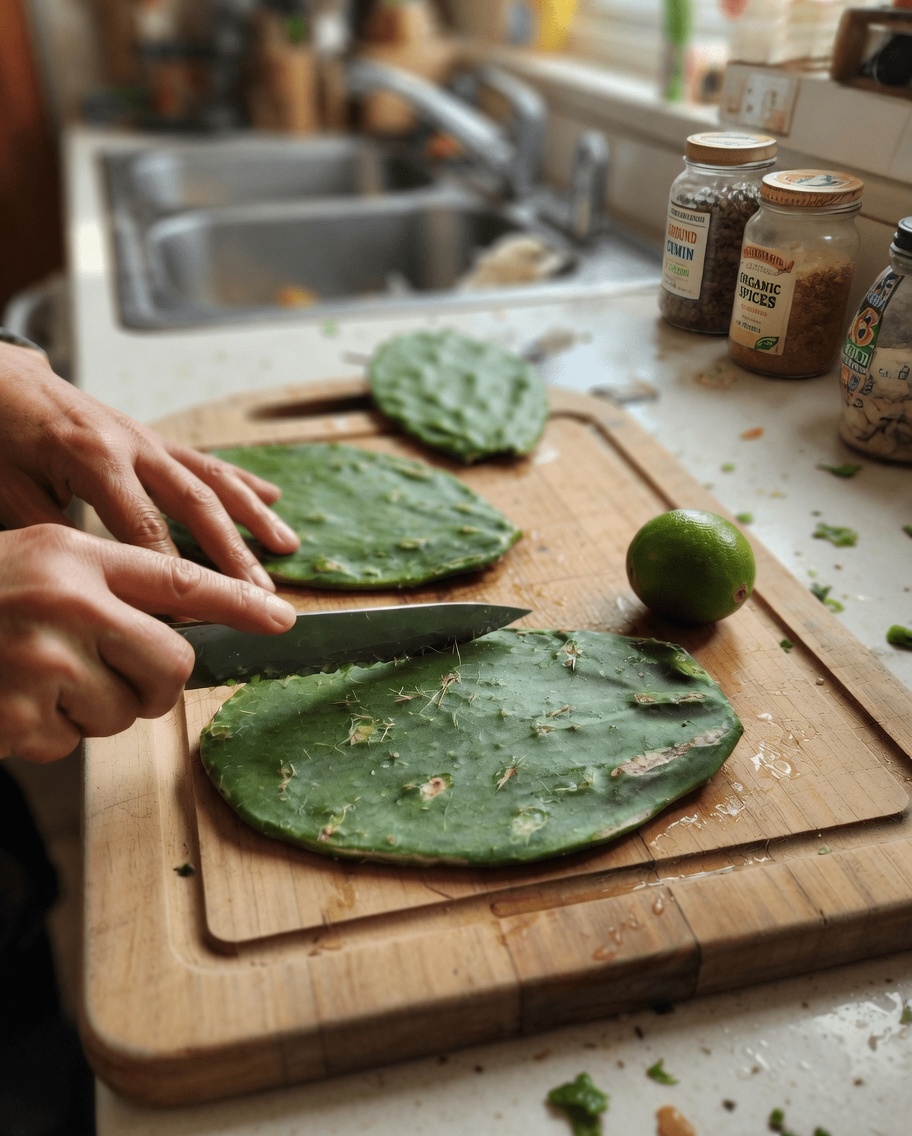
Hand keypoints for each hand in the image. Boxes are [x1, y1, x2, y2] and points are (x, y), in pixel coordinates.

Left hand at [0, 342, 299, 588]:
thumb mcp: (7, 492)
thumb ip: (53, 535)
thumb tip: (98, 584)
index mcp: (94, 460)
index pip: (146, 531)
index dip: (172, 578)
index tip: (195, 619)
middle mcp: (132, 445)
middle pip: (195, 506)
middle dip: (233, 554)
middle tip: (262, 594)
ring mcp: (147, 439)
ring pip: (212, 479)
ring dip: (252, 515)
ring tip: (286, 546)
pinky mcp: (151, 438)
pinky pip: (204, 461)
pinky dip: (241, 480)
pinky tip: (272, 497)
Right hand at [0, 525, 296, 762]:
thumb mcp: (40, 564)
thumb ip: (108, 586)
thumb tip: (183, 631)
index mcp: (76, 559)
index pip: (181, 582)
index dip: (240, 602)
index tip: (285, 619)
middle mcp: (68, 604)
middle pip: (171, 667)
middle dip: (153, 684)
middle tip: (109, 674)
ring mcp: (43, 663)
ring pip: (123, 713)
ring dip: (91, 710)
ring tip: (34, 678)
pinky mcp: (20, 718)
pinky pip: (70, 744)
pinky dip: (46, 733)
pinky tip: (8, 702)